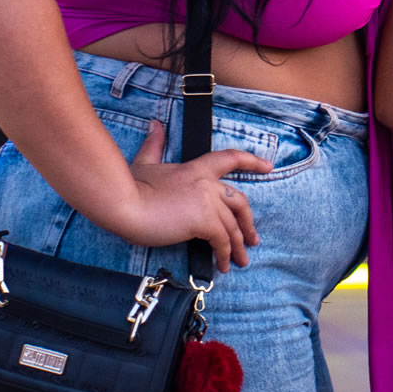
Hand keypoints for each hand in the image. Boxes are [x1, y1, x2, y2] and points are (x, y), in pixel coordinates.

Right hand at [101, 120, 271, 270]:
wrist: (123, 203)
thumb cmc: (129, 186)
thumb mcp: (145, 162)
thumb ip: (154, 144)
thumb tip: (155, 125)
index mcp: (198, 167)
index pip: (232, 159)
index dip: (252, 161)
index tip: (269, 167)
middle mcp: (209, 183)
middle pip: (240, 201)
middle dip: (248, 222)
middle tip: (252, 239)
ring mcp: (208, 202)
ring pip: (233, 225)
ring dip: (238, 246)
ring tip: (241, 261)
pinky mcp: (203, 221)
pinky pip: (222, 240)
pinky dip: (225, 254)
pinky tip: (223, 266)